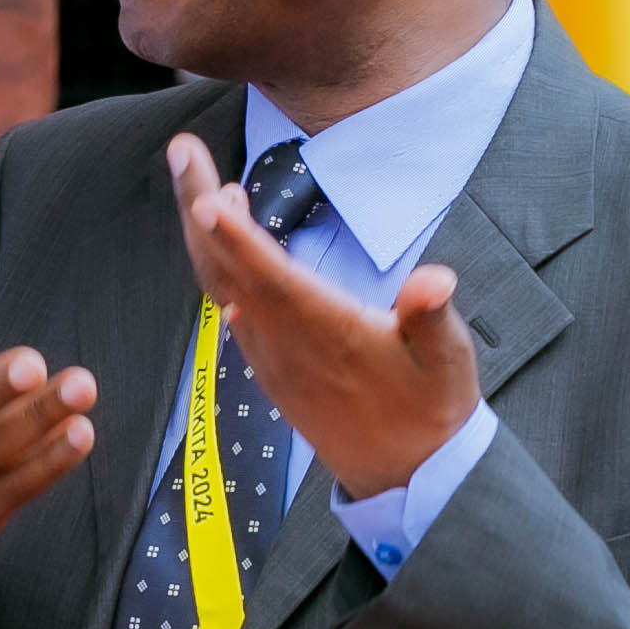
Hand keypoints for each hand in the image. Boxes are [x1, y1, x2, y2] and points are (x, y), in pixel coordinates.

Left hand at [165, 134, 476, 496]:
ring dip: (202, 231)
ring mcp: (270, 356)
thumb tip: (433, 282)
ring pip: (221, 284)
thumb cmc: (431, 412)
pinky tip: (220, 237)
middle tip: (181, 151)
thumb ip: (433, 319)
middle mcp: (287, 344)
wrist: (406, 477)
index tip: (205, 198)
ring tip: (198, 175)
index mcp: (328, 334)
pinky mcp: (268, 364)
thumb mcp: (448, 365)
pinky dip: (217, 263)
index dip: (238, 238)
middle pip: (227, 268)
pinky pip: (230, 304)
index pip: (273, 278)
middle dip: (196, 206)